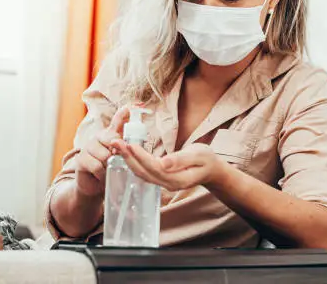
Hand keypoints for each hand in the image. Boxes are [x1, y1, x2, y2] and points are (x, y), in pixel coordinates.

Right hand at [74, 106, 130, 196]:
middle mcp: (96, 138)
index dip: (121, 119)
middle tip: (115, 163)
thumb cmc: (108, 168)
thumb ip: (122, 137)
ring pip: (104, 155)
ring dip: (109, 167)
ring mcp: (87, 148)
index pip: (116, 124)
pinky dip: (101, 174)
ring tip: (107, 171)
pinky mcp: (80, 160)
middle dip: (117, 155)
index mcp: (107, 135)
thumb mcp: (118, 153)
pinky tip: (100, 175)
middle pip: (112, 141)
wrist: (93, 186)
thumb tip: (128, 111)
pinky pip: (96, 166)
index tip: (127, 109)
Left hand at [112, 140, 226, 191]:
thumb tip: (163, 162)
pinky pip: (144, 172)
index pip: (154, 169)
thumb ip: (181, 159)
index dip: (141, 157)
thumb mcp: (198, 156)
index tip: (130, 144)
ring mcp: (163, 183)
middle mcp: (168, 184)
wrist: (211, 170)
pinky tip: (126, 152)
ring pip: (141, 173)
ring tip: (117, 145)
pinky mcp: (160, 179)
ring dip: (128, 159)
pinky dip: (133, 162)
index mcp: (178, 179)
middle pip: (144, 172)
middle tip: (115, 141)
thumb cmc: (206, 160)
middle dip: (128, 157)